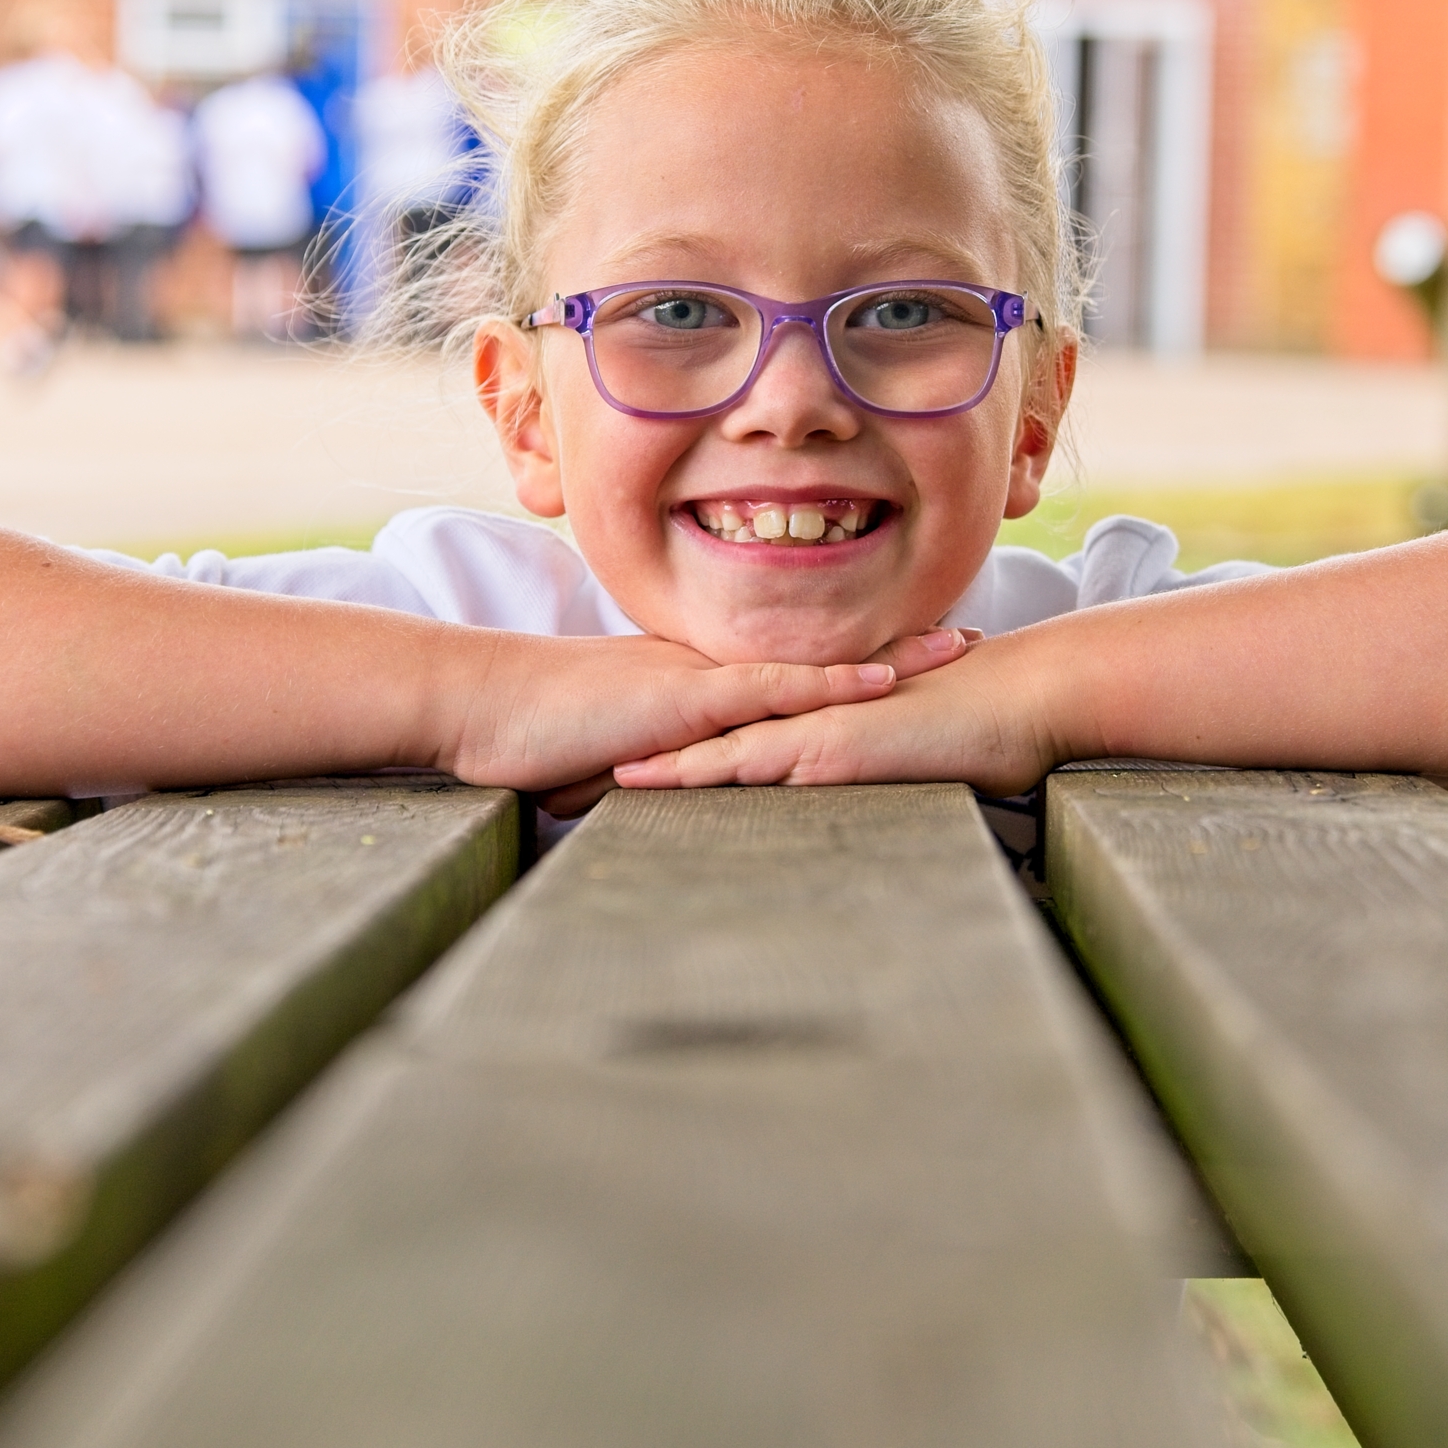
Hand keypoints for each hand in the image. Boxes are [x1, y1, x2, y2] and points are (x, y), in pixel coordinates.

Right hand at [442, 625, 975, 809]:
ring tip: (955, 651)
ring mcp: (702, 680)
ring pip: (813, 665)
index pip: (791, 673)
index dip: (854, 666)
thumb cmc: (529, 736)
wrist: (478, 703)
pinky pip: (773, 690)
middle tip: (969, 642)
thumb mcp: (605, 759)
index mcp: (697, 685)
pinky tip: (882, 683)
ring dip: (887, 659)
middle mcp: (711, 672)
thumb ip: (650, 774)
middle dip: (898, 652)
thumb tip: (664, 805)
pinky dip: (830, 684)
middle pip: (821, 660)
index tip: (914, 662)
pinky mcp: (686, 699)